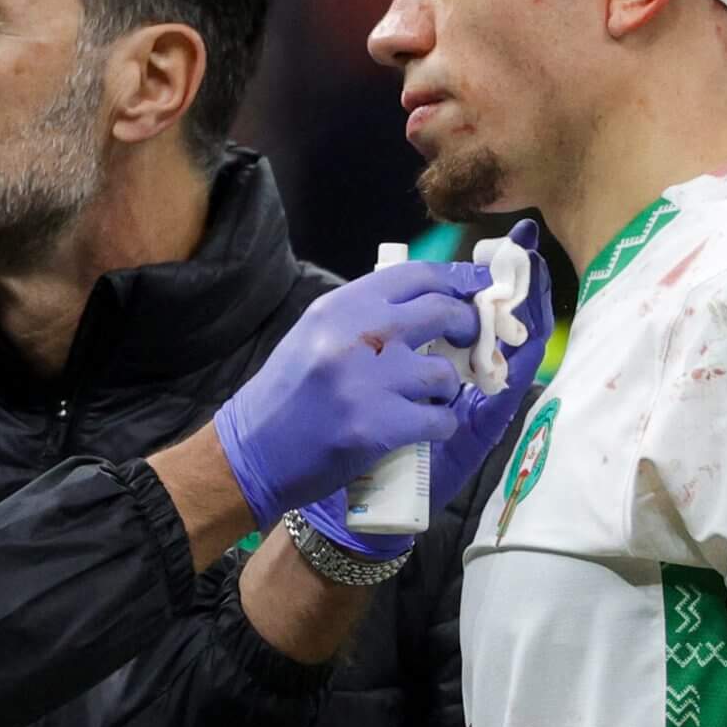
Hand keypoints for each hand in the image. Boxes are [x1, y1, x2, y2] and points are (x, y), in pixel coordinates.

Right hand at [296, 221, 553, 557]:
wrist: (254, 451)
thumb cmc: (288, 393)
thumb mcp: (318, 334)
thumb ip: (367, 315)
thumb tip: (430, 302)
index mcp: (342, 306)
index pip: (417, 275)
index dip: (455, 283)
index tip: (472, 294)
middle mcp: (358, 334)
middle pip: (444, 313)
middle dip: (467, 329)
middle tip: (469, 342)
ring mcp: (369, 380)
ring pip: (446, 375)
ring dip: (447, 390)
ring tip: (429, 399)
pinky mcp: (378, 426)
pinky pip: (439, 420)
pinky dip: (439, 426)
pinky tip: (423, 429)